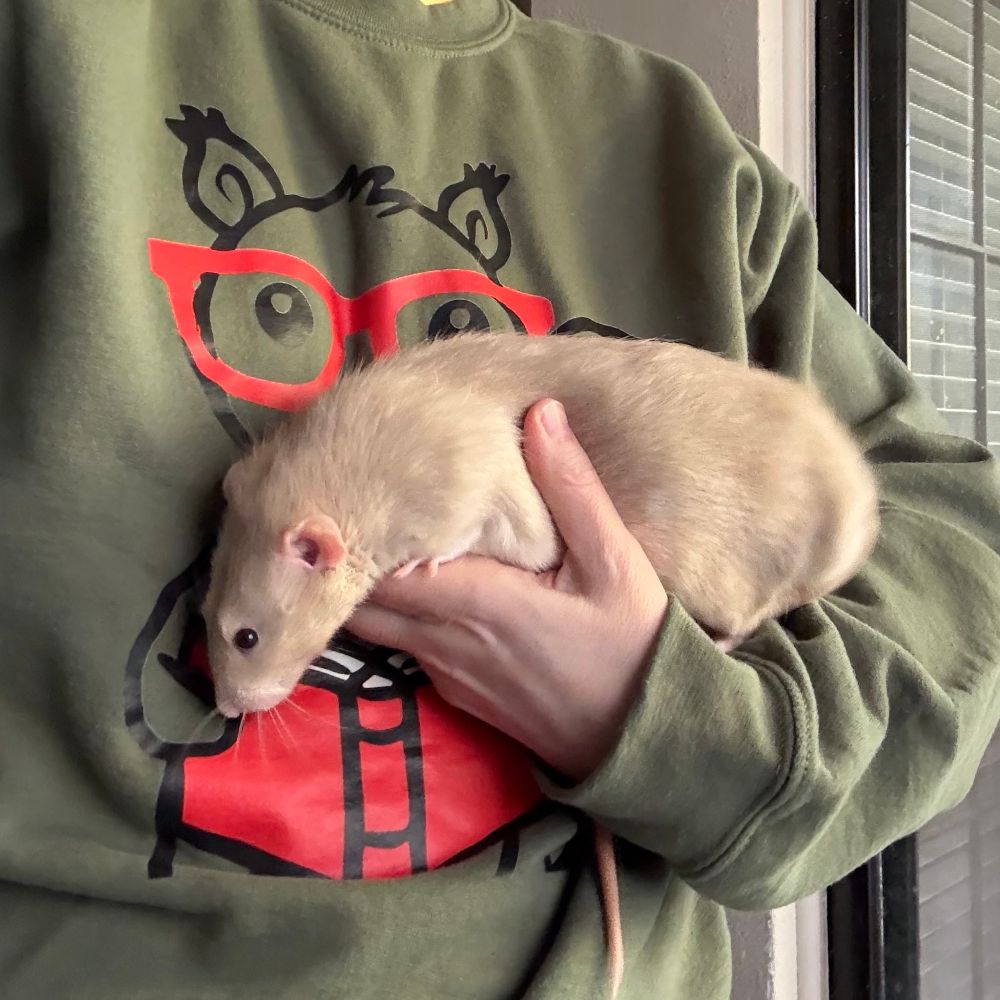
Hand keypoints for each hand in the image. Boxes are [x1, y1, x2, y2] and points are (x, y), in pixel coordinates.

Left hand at [346, 399, 669, 779]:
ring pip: (377, 628)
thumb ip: (572, 488)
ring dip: (362, 588)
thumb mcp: (615, 560)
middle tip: (338, 506)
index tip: (346, 487)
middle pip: (362, 599)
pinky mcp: (459, 695)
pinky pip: (406, 650)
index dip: (353, 531)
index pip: (379, 566)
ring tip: (360, 539)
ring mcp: (447, 675)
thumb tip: (539, 412)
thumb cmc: (634, 645)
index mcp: (475, 601)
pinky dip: (392, 618)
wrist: (647, 739)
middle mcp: (445, 642)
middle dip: (344, 558)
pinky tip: (406, 586)